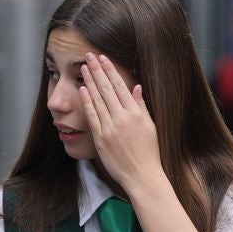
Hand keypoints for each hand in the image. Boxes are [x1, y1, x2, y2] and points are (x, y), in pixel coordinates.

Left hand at [79, 53, 161, 190]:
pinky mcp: (101, 139)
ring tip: (83, 68)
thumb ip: (141, 105)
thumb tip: (136, 87)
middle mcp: (122, 118)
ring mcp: (110, 128)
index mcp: (135, 113)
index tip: (103, 58)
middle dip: (97, 70)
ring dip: (90, 82)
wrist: (142, 176)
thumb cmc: (149, 153)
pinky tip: (82, 90)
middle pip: (107, 88)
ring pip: (98, 99)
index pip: (120, 86)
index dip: (110, 70)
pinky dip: (87, 102)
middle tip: (89, 55)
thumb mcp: (150, 126)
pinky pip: (92, 117)